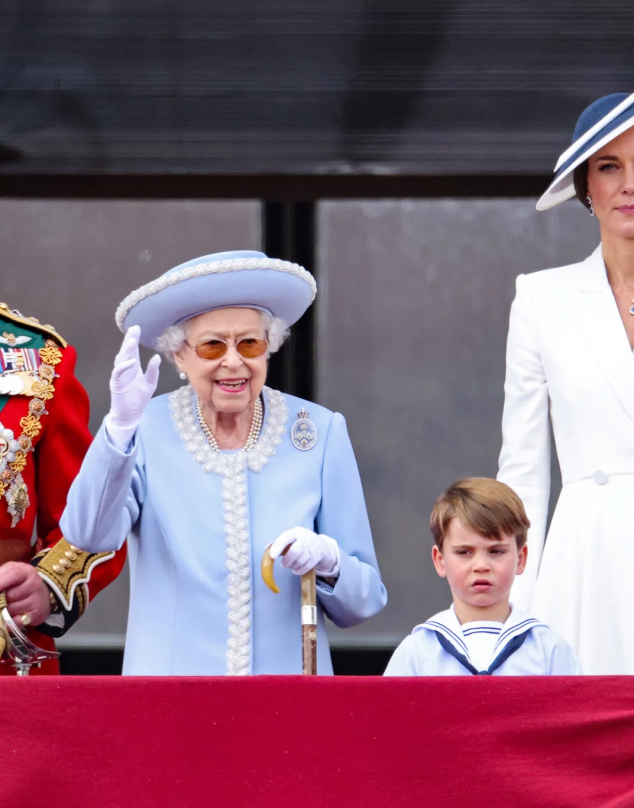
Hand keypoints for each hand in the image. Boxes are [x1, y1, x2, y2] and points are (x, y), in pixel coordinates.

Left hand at [0, 561, 50, 627]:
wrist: (42, 594)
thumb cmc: (20, 582)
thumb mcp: (10, 572)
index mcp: (26, 571)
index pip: (14, 575)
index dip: (1, 582)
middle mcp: (34, 584)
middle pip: (10, 595)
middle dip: (1, 599)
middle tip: (2, 598)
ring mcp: (37, 600)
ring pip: (11, 609)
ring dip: (5, 610)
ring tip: (7, 606)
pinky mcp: (37, 614)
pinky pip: (17, 622)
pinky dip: (10, 622)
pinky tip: (12, 616)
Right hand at [106, 326, 160, 449]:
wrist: (130, 414)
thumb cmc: (139, 398)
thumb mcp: (150, 383)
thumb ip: (153, 371)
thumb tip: (157, 357)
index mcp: (133, 367)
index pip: (133, 351)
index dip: (134, 339)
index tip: (137, 328)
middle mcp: (125, 368)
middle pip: (126, 351)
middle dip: (129, 340)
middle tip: (133, 329)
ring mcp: (120, 375)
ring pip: (121, 359)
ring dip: (126, 351)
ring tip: (132, 341)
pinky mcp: (116, 383)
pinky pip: (118, 372)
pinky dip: (124, 366)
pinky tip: (131, 361)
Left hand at [269, 527, 340, 577]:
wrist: (322, 546)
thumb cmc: (301, 543)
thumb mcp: (291, 540)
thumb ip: (279, 544)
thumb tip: (267, 549)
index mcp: (296, 532)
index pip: (286, 538)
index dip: (278, 546)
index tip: (272, 556)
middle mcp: (305, 537)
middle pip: (295, 551)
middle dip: (287, 561)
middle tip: (283, 565)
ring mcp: (313, 547)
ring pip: (301, 560)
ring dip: (293, 566)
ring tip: (291, 566)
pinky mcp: (318, 556)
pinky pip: (307, 566)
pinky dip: (299, 571)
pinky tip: (297, 569)